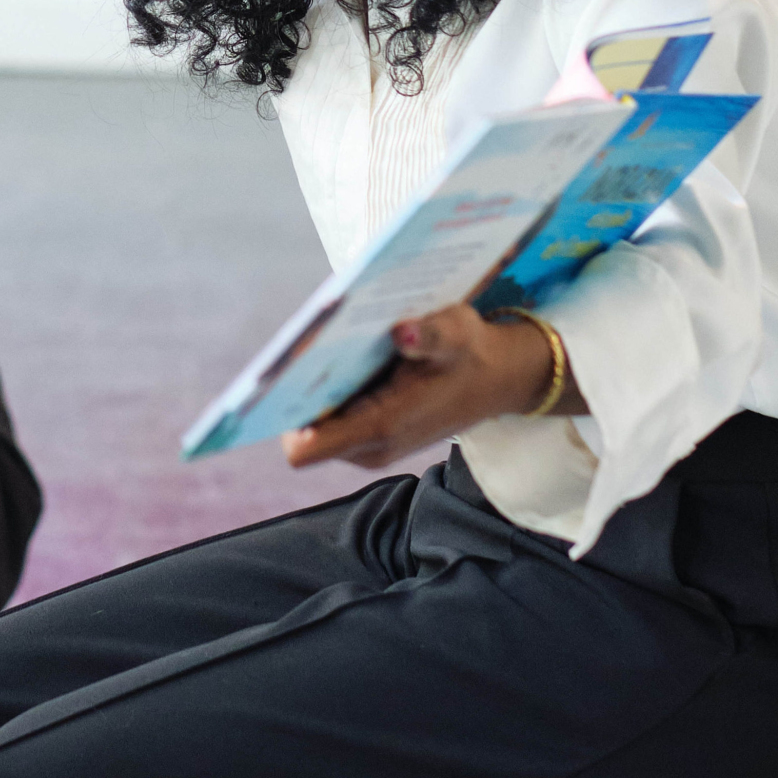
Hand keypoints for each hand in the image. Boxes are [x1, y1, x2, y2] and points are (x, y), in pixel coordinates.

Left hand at [282, 304, 572, 471]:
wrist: (499, 378)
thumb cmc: (473, 354)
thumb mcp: (459, 334)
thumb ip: (431, 335)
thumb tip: (401, 331)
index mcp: (380, 427)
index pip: (303, 446)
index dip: (282, 411)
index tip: (278, 374)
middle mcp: (366, 445)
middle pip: (299, 428)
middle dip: (294, 387)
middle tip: (300, 343)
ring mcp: (366, 442)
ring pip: (312, 420)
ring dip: (312, 383)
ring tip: (323, 340)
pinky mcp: (369, 431)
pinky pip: (329, 412)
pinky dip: (329, 384)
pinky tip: (342, 349)